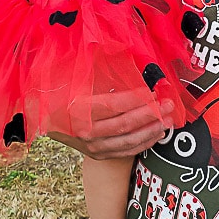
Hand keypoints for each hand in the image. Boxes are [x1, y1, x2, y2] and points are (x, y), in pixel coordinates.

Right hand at [47, 87, 174, 159]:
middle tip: (167, 104)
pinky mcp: (99, 155)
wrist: (50, 120)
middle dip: (151, 114)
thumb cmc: (68, 95)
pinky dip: (144, 143)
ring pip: (128, 140)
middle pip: (125, 124)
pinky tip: (157, 133)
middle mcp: (86, 132)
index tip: (153, 92)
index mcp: (79, 110)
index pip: (114, 105)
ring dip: (152, 130)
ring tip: (168, 120)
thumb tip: (129, 63)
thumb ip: (103, 75)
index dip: (137, 99)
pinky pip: (126, 151)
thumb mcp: (80, 82)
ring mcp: (93, 147)